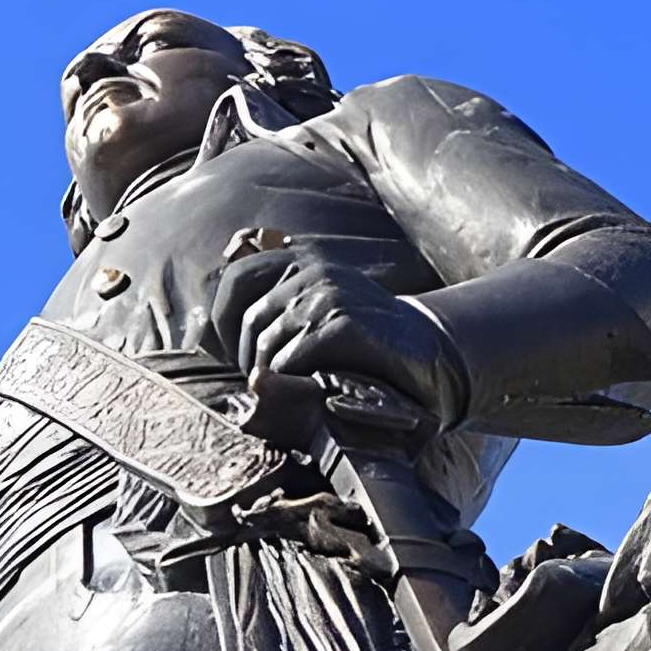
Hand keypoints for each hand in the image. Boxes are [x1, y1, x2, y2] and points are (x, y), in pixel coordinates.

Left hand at [221, 258, 467, 425]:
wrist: (427, 352)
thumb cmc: (368, 338)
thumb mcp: (324, 303)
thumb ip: (282, 299)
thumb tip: (223, 324)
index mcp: (303, 257)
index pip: (236, 279)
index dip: (223, 320)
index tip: (233, 353)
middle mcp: (312, 269)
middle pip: (251, 320)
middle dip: (248, 360)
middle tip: (262, 386)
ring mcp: (328, 295)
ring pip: (268, 345)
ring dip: (272, 378)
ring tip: (288, 393)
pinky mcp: (342, 324)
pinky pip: (291, 361)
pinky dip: (294, 384)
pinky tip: (310, 392)